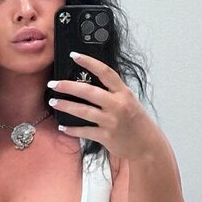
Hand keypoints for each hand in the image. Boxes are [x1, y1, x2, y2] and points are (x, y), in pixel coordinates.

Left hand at [48, 53, 163, 162]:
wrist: (147, 145)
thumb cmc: (136, 122)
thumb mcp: (129, 101)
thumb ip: (113, 91)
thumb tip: (91, 80)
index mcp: (124, 93)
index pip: (106, 72)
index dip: (89, 62)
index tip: (74, 55)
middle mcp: (118, 106)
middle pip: (89, 92)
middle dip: (68, 86)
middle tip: (53, 84)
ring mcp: (112, 122)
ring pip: (84, 111)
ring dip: (66, 106)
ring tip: (54, 102)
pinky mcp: (107, 137)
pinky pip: (85, 131)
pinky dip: (72, 130)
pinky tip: (63, 127)